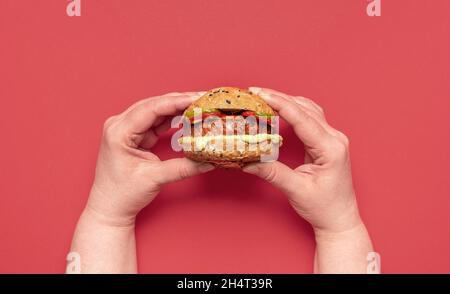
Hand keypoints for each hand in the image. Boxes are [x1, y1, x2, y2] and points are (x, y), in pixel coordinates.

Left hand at [86, 92, 214, 225]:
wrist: (110, 208)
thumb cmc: (122, 194)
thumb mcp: (154, 178)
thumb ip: (183, 167)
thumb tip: (208, 161)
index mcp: (119, 132)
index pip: (151, 109)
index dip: (176, 102)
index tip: (197, 98)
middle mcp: (120, 125)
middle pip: (154, 105)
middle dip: (179, 102)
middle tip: (203, 100)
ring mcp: (126, 129)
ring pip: (155, 111)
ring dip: (177, 109)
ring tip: (198, 107)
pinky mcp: (134, 135)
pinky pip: (155, 122)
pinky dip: (171, 120)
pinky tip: (186, 117)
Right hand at [244, 87, 361, 234]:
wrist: (339, 219)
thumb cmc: (324, 207)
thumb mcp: (296, 190)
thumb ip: (272, 173)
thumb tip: (248, 161)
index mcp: (330, 148)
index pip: (302, 118)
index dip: (279, 103)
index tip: (260, 94)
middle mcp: (335, 138)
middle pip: (305, 108)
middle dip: (279, 98)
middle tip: (255, 93)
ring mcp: (333, 138)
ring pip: (309, 110)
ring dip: (286, 101)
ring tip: (263, 98)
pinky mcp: (327, 142)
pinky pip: (310, 118)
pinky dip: (294, 110)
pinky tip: (280, 109)